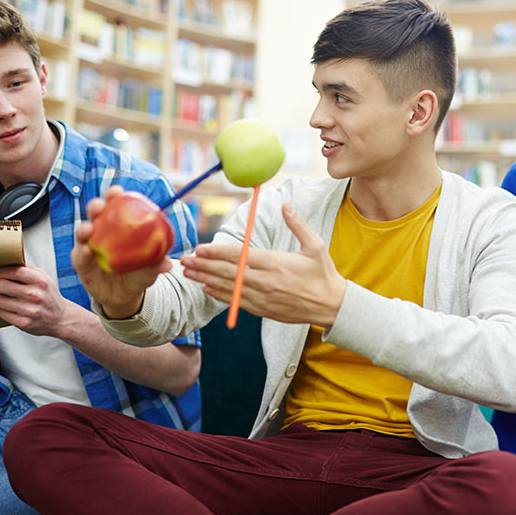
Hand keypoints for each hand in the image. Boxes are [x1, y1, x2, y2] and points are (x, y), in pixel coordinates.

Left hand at [0, 264, 70, 336]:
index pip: (14, 271)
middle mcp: (35, 295)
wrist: (61, 318)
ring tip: (8, 299)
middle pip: (1, 285)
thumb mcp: (44, 278)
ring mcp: (30, 310)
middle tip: (3, 288)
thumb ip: (28, 269)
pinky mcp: (24, 323)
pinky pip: (0, 312)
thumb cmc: (49, 296)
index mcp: (41, 281)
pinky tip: (11, 308)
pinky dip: (2, 309)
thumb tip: (6, 261)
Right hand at [71, 185, 171, 318]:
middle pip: (95, 215)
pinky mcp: (81, 263)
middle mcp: (101, 232)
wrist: (125, 296)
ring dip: (83, 229)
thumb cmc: (139, 274)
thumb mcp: (149, 270)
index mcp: (118, 226)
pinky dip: (82, 253)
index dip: (114, 196)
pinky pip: (79, 256)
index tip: (117, 191)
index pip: (115, 206)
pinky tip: (87, 252)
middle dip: (96, 207)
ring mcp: (88, 246)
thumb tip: (167, 264)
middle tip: (100, 206)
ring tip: (88, 229)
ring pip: (82, 233)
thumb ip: (156, 265)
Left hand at [181, 203, 346, 326]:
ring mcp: (262, 297)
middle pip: (226, 272)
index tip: (200, 248)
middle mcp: (264, 281)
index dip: (216, 251)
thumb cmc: (323, 274)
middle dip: (203, 265)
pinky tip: (207, 288)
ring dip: (205, 279)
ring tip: (188, 273)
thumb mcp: (315, 246)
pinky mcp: (262, 310)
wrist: (331, 306)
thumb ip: (298, 225)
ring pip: (227, 287)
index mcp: (274, 263)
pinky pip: (235, 301)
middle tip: (183, 260)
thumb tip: (285, 205)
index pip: (238, 256)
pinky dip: (219, 294)